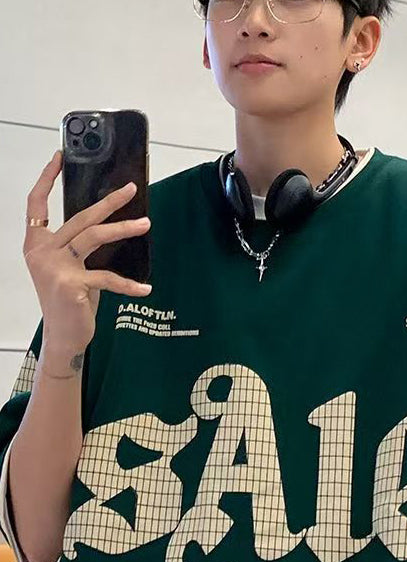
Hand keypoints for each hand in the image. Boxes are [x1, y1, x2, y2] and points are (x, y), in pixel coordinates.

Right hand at [23, 149, 151, 355]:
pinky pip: (107, 278)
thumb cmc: (69, 301)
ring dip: (123, 229)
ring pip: (94, 237)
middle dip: (109, 201)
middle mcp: (42, 251)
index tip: (60, 156)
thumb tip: (109, 222)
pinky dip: (128, 284)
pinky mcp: (72, 285)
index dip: (47, 178)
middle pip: (79, 217)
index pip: (36, 203)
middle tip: (131, 190)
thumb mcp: (69, 268)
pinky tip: (145, 288)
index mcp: (37, 244)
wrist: (63, 336)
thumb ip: (78, 246)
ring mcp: (55, 267)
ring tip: (145, 225)